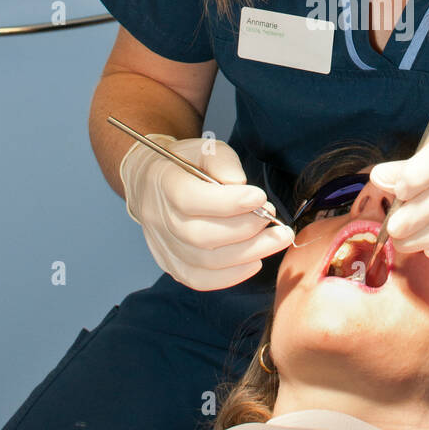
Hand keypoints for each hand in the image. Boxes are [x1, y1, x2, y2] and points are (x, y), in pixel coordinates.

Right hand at [119, 134, 293, 288]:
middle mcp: (159, 218)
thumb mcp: (204, 149)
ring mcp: (163, 245)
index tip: (261, 198)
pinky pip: (200, 280)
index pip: (190, 199)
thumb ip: (223, 161)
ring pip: (205, 261)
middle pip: (200, 236)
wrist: (152, 184)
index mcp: (165, 183)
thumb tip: (239, 184)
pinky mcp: (172, 264)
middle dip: (245, 230)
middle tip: (273, 220)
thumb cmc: (186, 164)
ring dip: (248, 253)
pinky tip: (255, 261)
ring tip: (276, 239)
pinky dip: (231, 276)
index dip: (228, 202)